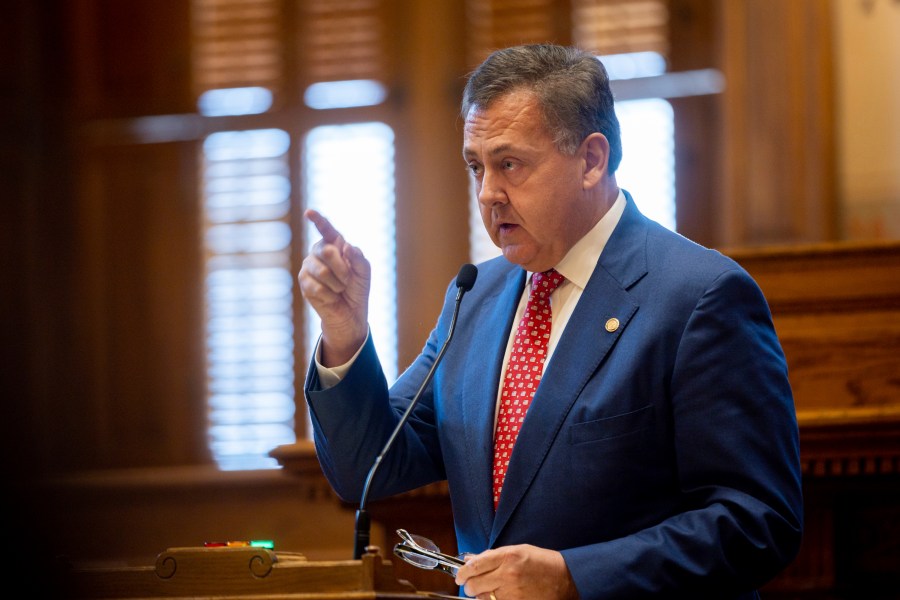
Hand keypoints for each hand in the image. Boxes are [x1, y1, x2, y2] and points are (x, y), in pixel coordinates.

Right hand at [298, 209, 370, 365]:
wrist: (350, 312)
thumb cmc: (357, 288)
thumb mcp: (364, 272)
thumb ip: (358, 257)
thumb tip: (345, 246)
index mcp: (335, 245)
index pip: (326, 230)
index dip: (318, 220)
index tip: (309, 212)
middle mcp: (319, 252)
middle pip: (326, 251)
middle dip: (342, 268)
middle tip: (348, 279)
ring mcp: (309, 266)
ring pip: (321, 270)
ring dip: (336, 284)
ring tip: (339, 289)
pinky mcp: (304, 282)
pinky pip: (316, 286)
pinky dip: (329, 294)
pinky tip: (331, 297)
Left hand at [454, 545, 577, 599]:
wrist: (566, 578)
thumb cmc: (543, 563)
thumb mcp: (518, 550)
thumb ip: (494, 556)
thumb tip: (472, 561)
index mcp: (507, 556)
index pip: (474, 566)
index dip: (462, 572)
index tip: (460, 576)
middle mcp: (508, 574)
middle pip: (474, 585)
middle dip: (469, 585)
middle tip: (471, 584)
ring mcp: (512, 593)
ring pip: (482, 598)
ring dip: (480, 595)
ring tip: (488, 590)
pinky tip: (497, 597)